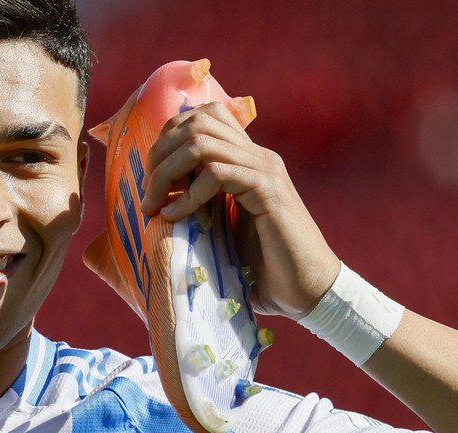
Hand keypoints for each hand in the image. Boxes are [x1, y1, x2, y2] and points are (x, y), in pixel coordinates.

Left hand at [139, 101, 340, 318]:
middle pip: (197, 121)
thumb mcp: (225, 232)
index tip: (150, 180)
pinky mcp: (267, 190)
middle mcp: (258, 157)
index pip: (204, 118)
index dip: (168, 140)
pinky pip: (217, 173)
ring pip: (201, 141)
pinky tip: (175, 218)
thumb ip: (202, 211)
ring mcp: (265, 170)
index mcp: (248, 160)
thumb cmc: (267, 270)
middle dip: (161, 154)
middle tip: (147, 194)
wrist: (310, 291)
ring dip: (168, 172)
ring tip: (154, 206)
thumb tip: (158, 211)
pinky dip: (188, 195)